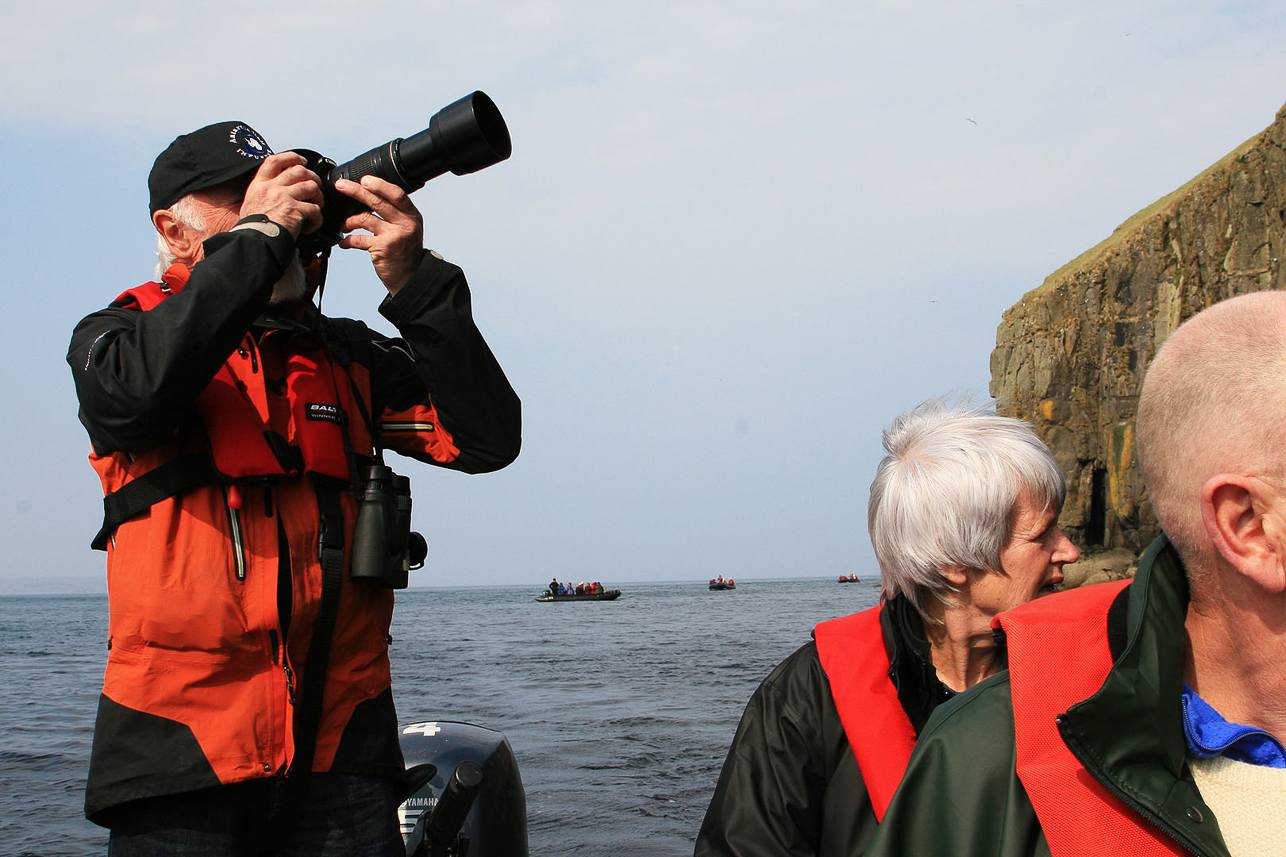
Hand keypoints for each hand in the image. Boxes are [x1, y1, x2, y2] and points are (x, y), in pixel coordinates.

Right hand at [240, 153, 323, 238]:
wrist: (254, 242)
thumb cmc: (252, 229)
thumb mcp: (251, 204)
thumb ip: (264, 194)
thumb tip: (278, 191)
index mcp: (259, 185)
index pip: (274, 161)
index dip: (291, 157)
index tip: (302, 161)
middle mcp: (272, 187)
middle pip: (299, 170)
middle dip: (313, 177)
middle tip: (316, 187)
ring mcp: (284, 197)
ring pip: (311, 186)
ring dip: (318, 197)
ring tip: (316, 207)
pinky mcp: (295, 210)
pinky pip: (315, 209)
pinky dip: (317, 219)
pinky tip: (310, 226)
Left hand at [335, 176, 425, 295]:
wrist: (410, 276)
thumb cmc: (405, 251)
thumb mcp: (407, 228)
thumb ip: (395, 213)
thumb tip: (369, 195)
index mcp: (412, 215)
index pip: (396, 194)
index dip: (379, 184)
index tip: (364, 179)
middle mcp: (405, 224)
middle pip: (378, 202)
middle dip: (356, 191)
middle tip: (341, 186)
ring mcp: (394, 236)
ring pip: (365, 218)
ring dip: (349, 221)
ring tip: (344, 226)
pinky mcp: (383, 249)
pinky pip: (358, 239)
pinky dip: (347, 241)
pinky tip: (344, 242)